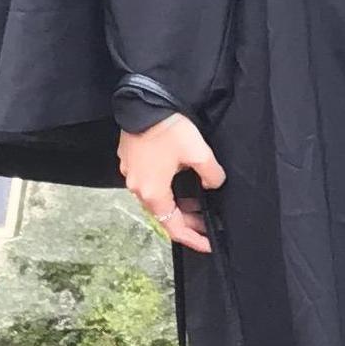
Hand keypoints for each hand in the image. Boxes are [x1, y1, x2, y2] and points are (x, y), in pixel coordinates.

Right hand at [121, 112, 224, 252]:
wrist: (142, 101)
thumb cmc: (168, 128)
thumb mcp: (198, 153)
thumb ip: (211, 174)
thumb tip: (214, 184)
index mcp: (153, 193)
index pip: (174, 227)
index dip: (193, 238)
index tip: (208, 244)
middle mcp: (137, 188)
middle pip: (164, 215)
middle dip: (187, 221)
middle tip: (207, 222)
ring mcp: (131, 174)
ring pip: (156, 199)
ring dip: (176, 204)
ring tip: (197, 202)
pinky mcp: (130, 160)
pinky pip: (149, 183)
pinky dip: (166, 189)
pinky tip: (180, 179)